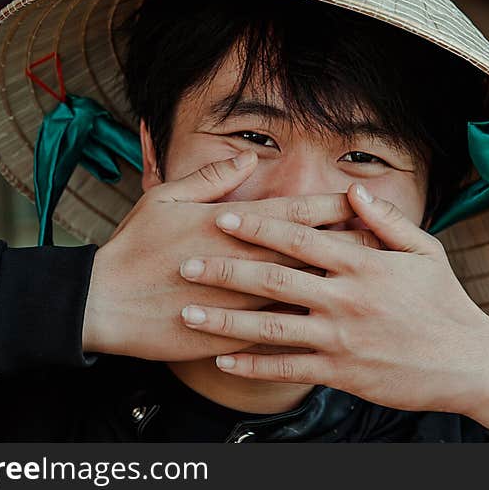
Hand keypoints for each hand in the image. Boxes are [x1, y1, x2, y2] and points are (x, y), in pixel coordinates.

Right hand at [83, 151, 379, 362]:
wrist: (102, 305)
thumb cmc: (133, 247)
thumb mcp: (165, 198)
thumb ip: (210, 177)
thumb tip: (246, 155)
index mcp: (232, 226)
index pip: (295, 212)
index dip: (333, 207)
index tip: (364, 200)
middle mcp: (245, 263)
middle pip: (310, 252)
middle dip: (350, 245)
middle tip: (387, 241)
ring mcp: (241, 302)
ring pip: (301, 294)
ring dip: (337, 286)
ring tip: (372, 284)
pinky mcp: (232, 334)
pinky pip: (278, 333)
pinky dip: (307, 328)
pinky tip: (334, 327)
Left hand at [177, 183, 488, 431]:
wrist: (468, 364)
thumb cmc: (446, 303)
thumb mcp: (426, 251)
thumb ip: (386, 220)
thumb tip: (352, 191)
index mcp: (363, 264)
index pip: (300, 239)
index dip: (258, 227)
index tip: (223, 217)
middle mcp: (345, 300)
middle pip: (274, 279)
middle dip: (226, 269)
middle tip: (186, 262)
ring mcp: (340, 339)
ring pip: (270, 328)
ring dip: (225, 319)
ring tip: (189, 312)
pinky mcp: (340, 373)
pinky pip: (287, 369)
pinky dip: (252, 366)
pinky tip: (223, 359)